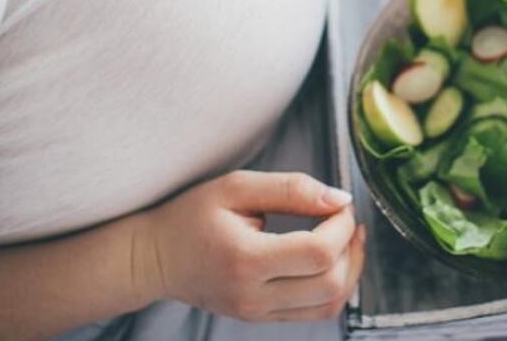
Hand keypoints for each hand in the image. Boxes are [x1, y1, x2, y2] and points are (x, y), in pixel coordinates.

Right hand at [134, 171, 364, 321]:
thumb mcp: (236, 187)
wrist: (155, 258)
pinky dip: (333, 286)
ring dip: (349, 270)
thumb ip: (291, 189)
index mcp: (245, 259)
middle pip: (331, 283)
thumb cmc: (191, 217)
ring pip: (329, 305)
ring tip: (345, 239)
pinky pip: (315, 313)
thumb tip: (339, 199)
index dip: (342, 225)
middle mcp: (253, 295)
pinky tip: (329, 259)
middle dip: (351, 247)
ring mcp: (258, 313)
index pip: (318, 252)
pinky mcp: (262, 319)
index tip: (339, 203)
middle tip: (345, 218)